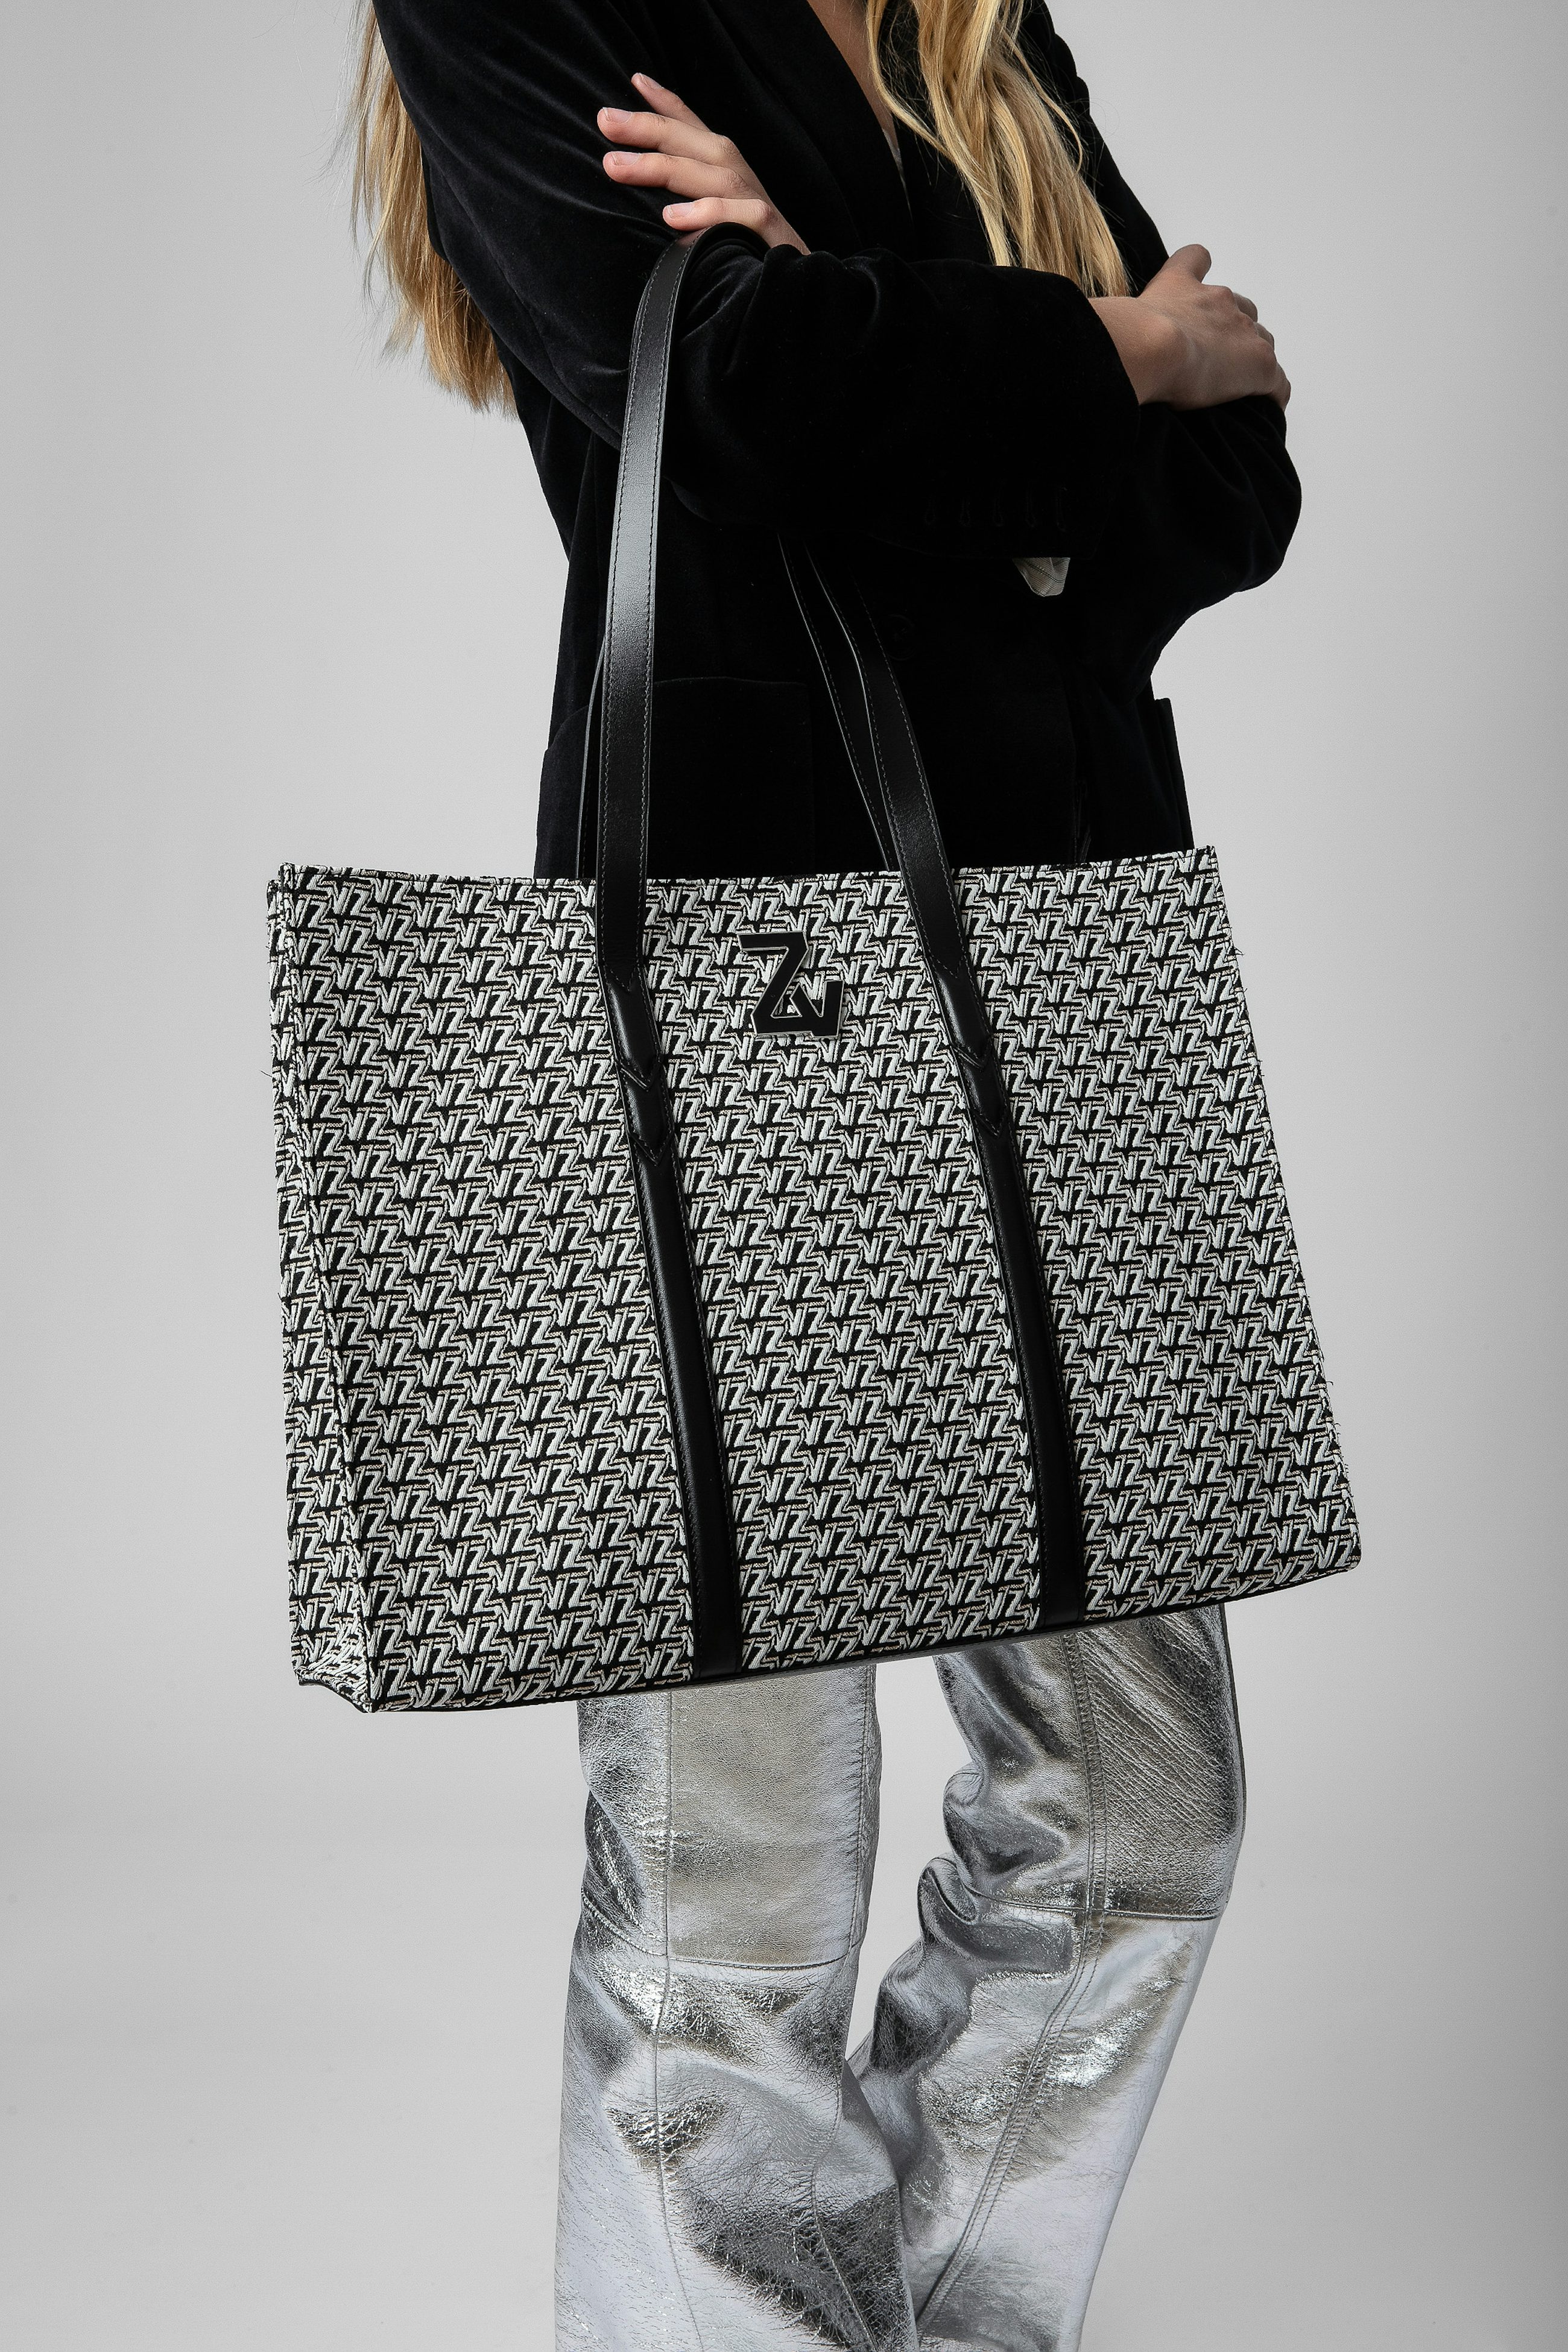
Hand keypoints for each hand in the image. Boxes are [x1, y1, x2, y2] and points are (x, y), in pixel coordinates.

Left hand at [599, 74, 808, 251]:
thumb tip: (647, 204)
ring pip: (715, 174)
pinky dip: (711, 214)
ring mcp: (761, 208)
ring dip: (663, 166)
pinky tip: (673, 218)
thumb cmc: (754, 263)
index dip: (669, 104)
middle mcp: (745, 184)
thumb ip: (690, 206)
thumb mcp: (716, 229)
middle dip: (650, 128)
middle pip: (700, 143)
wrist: (805, 294)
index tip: (635, 80)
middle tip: (605, 120)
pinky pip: (745, 217)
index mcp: (730, 178)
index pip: (699, 132)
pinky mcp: (774, 240)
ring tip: (616, 165)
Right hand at [1092, 246, 1289, 408]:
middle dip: (1233, 328)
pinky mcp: (1259, 364)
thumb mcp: (1111, 320)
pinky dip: (1274, 392)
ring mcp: (1241, 331)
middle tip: (1215, 356)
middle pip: (1240, 307)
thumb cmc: (1122, 336)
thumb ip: (1108, 325)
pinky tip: (1269, 405)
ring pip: (1261, 340)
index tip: (1199, 282)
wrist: (1147, 345)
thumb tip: (1080, 343)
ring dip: (1253, 357)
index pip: (1195, 260)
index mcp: (1179, 285)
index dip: (1198, 271)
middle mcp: (1217, 300)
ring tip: (1240, 385)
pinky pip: (1277, 381)